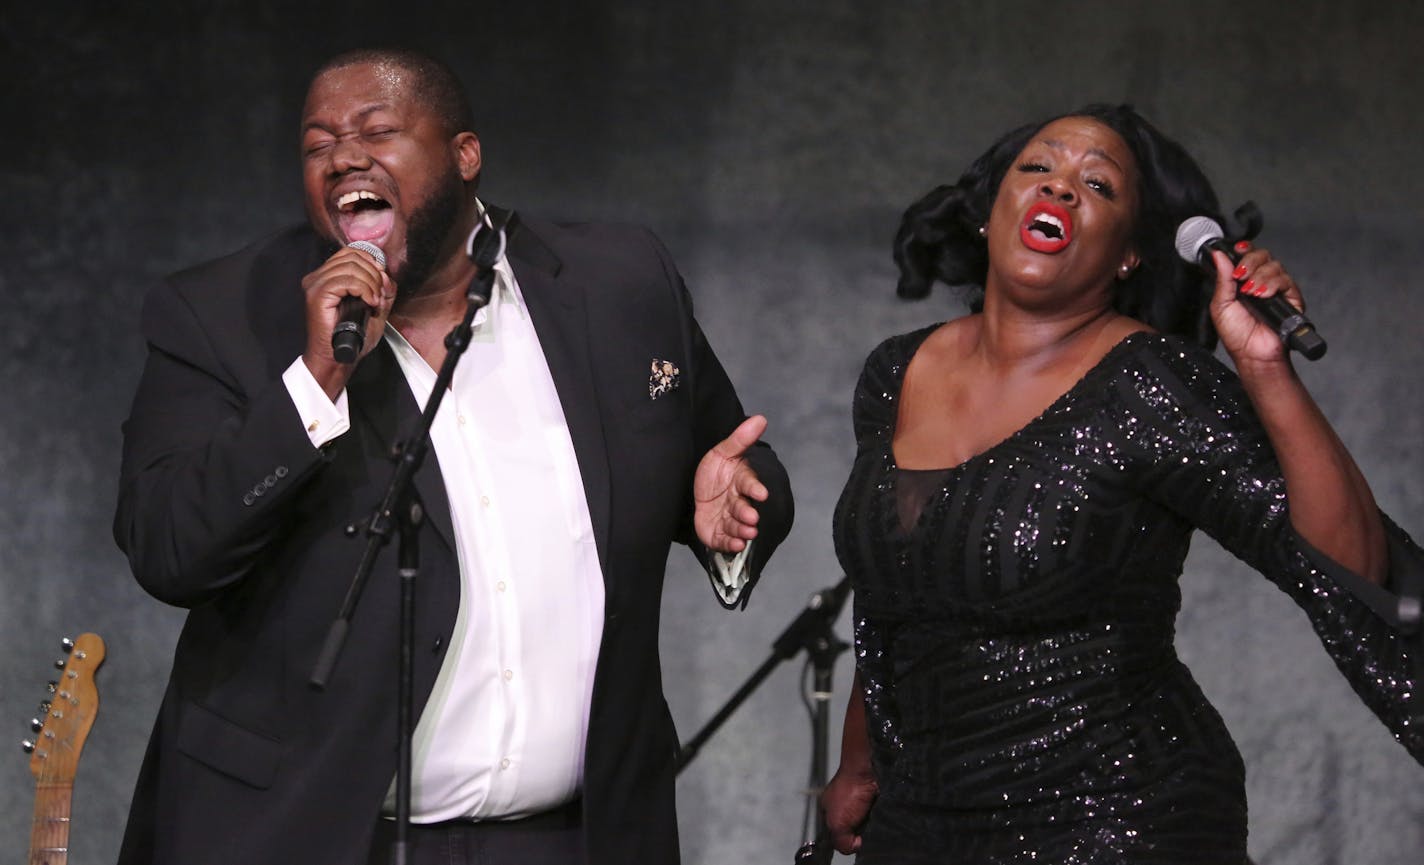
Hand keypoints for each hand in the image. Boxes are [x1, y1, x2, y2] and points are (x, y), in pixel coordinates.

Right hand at [301, 245, 395, 396]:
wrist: (339, 357)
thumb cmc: (353, 336)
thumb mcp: (375, 307)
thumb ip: (382, 289)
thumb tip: (387, 275)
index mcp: (328, 276)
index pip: (351, 252)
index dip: (371, 262)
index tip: (382, 282)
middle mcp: (318, 276)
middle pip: (353, 257)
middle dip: (374, 275)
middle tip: (379, 296)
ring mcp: (315, 284)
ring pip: (351, 267)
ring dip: (371, 283)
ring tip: (374, 302)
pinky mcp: (317, 295)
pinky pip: (346, 281)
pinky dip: (364, 289)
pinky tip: (369, 303)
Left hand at [693, 415, 769, 553]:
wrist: (695, 493)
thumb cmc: (715, 472)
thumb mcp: (722, 453)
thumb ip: (740, 439)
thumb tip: (760, 418)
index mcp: (740, 481)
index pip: (748, 483)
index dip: (754, 488)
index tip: (761, 493)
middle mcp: (737, 501)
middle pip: (743, 507)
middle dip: (747, 513)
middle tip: (752, 517)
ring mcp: (728, 518)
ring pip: (736, 525)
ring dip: (742, 529)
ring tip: (748, 532)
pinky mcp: (718, 533)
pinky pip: (725, 540)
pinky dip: (731, 543)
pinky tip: (737, 544)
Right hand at [821, 766, 877, 854]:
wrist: (867, 771)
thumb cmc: (848, 791)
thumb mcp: (836, 824)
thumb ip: (841, 842)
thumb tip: (855, 847)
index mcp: (829, 812)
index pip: (835, 835)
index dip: (843, 839)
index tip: (851, 838)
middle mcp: (843, 808)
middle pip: (851, 830)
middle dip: (857, 832)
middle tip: (860, 824)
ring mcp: (858, 804)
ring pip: (865, 825)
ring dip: (869, 824)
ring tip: (869, 816)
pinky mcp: (873, 802)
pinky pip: (876, 817)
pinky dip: (877, 817)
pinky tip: (876, 812)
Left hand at [1208, 244, 1303, 367]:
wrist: (1253, 354)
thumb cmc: (1237, 335)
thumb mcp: (1221, 305)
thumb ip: (1222, 279)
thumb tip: (1219, 256)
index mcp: (1243, 282)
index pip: (1248, 256)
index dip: (1245, 249)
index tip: (1238, 249)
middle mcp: (1261, 282)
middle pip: (1263, 256)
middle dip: (1250, 261)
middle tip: (1240, 276)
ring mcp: (1277, 289)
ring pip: (1274, 266)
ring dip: (1259, 277)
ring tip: (1250, 293)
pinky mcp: (1291, 298)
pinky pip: (1286, 280)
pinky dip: (1272, 284)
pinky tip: (1262, 295)